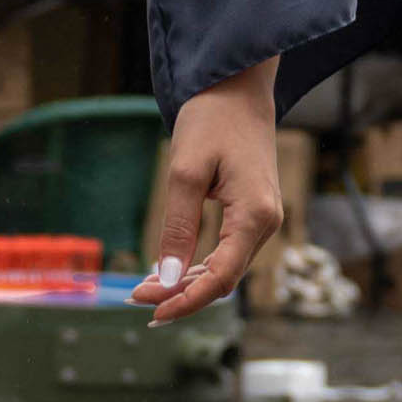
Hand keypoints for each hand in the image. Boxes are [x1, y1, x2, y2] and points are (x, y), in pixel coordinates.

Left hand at [137, 58, 283, 319]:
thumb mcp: (185, 172)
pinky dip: (199, 264)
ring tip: (146, 287)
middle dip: (181, 293)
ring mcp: (264, 218)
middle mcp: (267, 223)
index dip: (187, 301)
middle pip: (224, 278)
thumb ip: (177, 228)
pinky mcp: (254, 212)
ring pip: (226, 268)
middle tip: (135, 297)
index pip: (222, 278)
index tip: (152, 312)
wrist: (237, 89)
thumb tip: (165, 278)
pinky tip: (170, 269)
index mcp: (254, 215)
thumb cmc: (212, 121)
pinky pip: (228, 251)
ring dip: (188, 282)